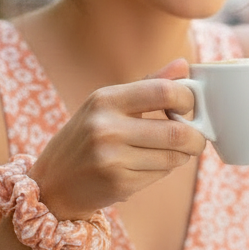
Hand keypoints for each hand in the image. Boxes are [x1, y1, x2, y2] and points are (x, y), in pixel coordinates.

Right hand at [31, 60, 205, 218]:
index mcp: (105, 99)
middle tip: (196, 138)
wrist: (53, 183)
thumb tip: (184, 65)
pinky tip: (147, 166)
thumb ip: (148, 84)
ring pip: (173, 157)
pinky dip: (163, 170)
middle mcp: (106, 128)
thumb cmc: (86, 137)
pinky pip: (160, 175)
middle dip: (196, 137)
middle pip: (176, 131)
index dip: (187, 99)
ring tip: (171, 151)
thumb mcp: (107, 104)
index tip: (189, 106)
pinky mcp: (118, 184)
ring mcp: (111, 159)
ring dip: (181, 155)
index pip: (163, 91)